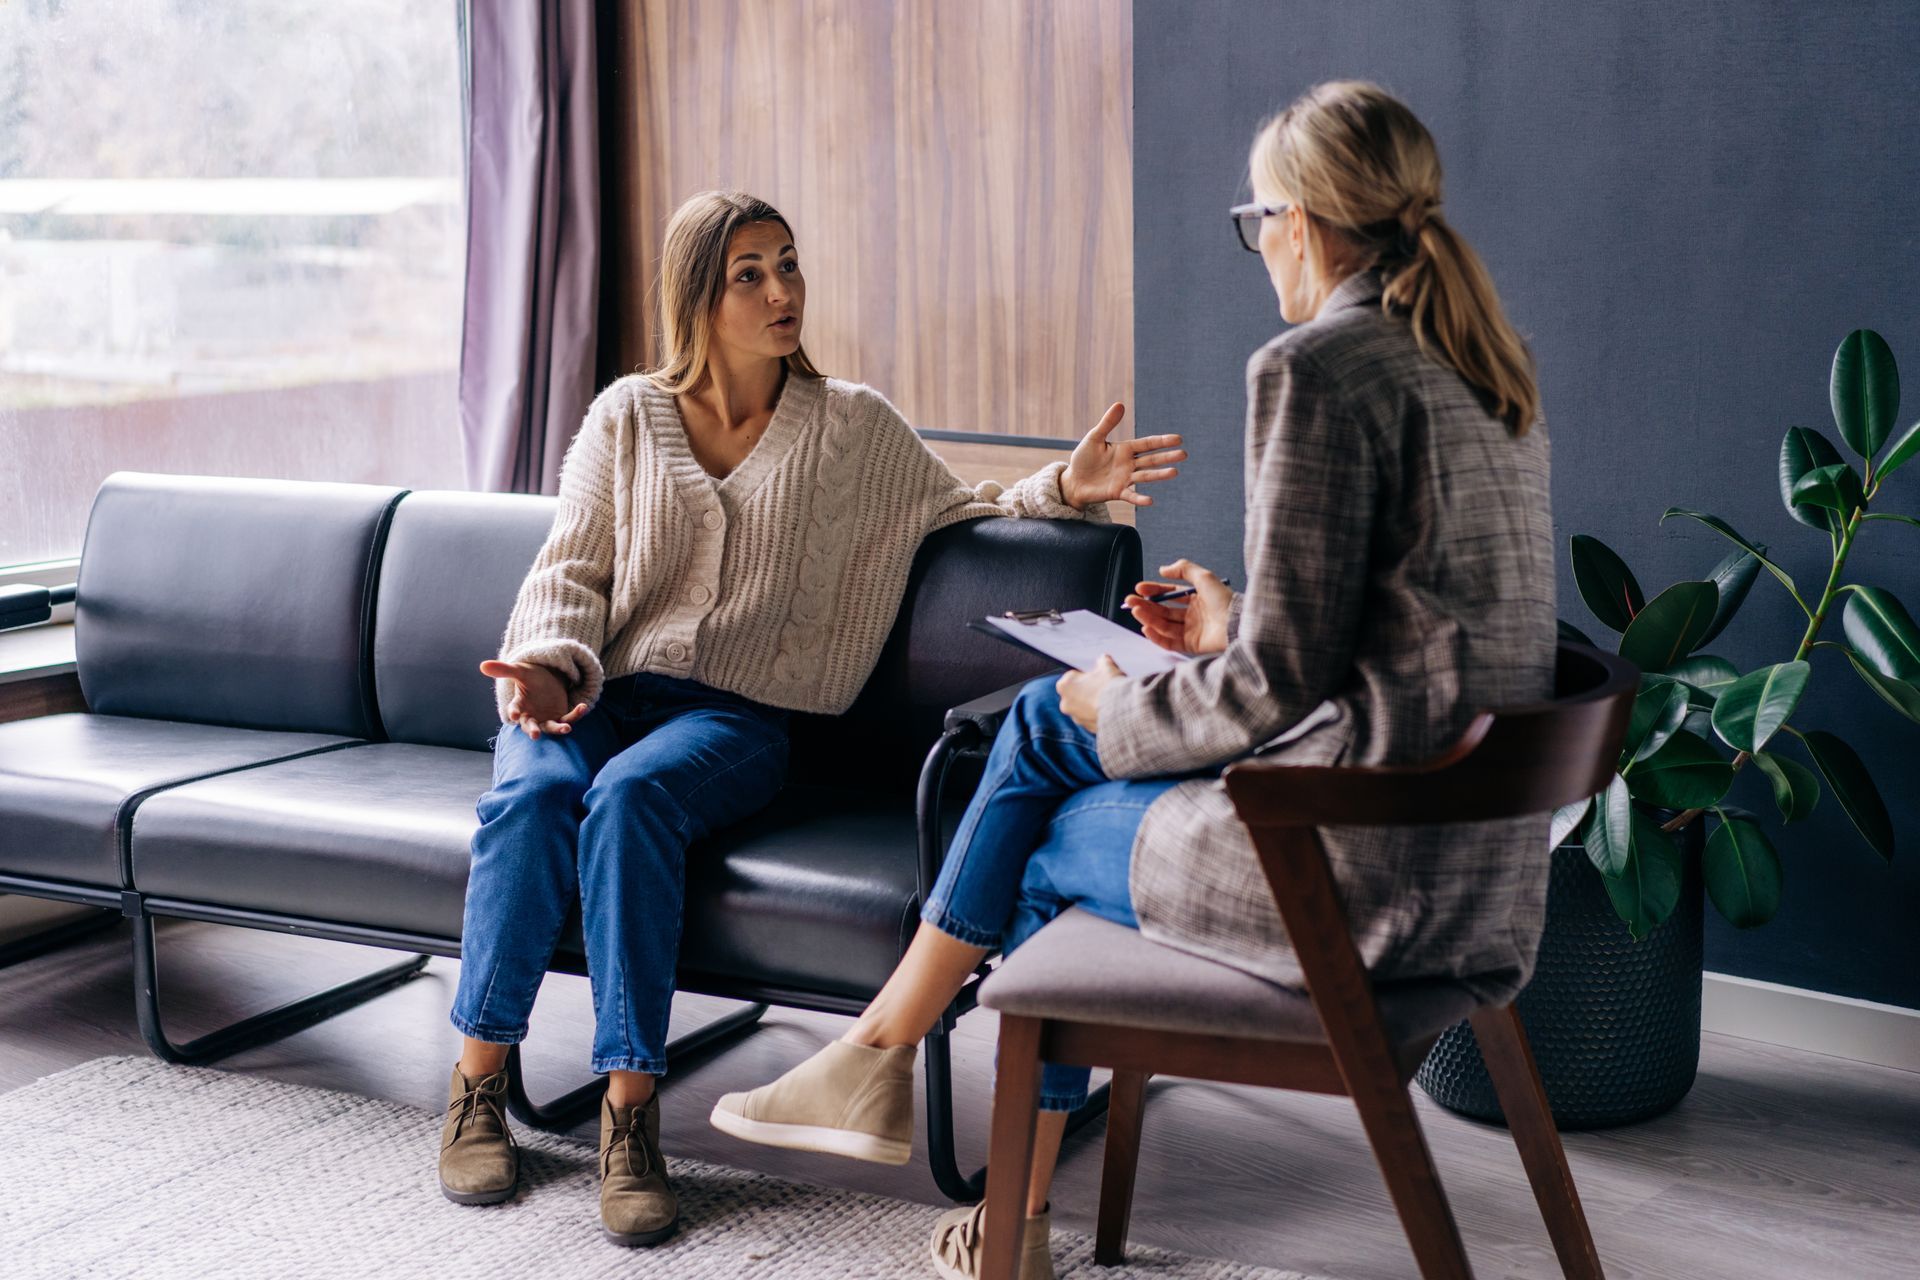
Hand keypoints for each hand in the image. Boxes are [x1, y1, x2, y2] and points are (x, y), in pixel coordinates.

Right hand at [479, 659, 587, 739]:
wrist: (548, 679)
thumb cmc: (531, 677)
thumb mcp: (519, 671)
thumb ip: (504, 670)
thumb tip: (482, 665)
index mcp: (520, 705)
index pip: (514, 710)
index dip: (513, 712)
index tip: (513, 715)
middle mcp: (532, 715)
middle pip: (531, 726)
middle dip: (533, 731)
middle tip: (536, 735)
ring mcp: (547, 718)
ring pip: (552, 727)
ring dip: (559, 728)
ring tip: (567, 728)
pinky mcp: (561, 717)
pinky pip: (569, 718)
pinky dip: (576, 714)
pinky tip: (583, 706)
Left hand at [1056, 654, 1124, 731]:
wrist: (1123, 710)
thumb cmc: (1110, 686)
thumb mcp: (1107, 666)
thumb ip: (1102, 661)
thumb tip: (1103, 660)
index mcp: (1064, 685)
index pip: (1072, 677)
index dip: (1086, 676)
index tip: (1097, 676)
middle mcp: (1065, 703)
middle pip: (1077, 693)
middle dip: (1088, 691)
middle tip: (1103, 687)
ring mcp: (1076, 718)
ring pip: (1084, 708)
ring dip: (1093, 704)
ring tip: (1110, 699)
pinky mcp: (1087, 728)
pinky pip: (1092, 719)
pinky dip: (1099, 715)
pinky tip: (1112, 710)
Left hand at [1060, 402, 1186, 508]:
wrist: (1074, 481)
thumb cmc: (1084, 458)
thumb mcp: (1094, 438)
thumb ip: (1107, 423)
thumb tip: (1120, 404)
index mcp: (1125, 449)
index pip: (1147, 444)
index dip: (1162, 441)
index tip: (1178, 439)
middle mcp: (1129, 464)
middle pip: (1151, 459)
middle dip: (1167, 457)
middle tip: (1184, 454)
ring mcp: (1125, 479)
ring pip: (1145, 476)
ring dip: (1159, 474)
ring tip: (1175, 472)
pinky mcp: (1118, 493)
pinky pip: (1131, 496)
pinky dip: (1140, 498)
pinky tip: (1150, 501)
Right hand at [1124, 558, 1231, 654]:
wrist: (1237, 624)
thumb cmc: (1224, 600)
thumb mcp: (1204, 576)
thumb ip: (1183, 569)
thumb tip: (1163, 569)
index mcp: (1196, 599)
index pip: (1169, 595)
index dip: (1154, 591)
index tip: (1139, 589)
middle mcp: (1192, 615)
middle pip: (1163, 611)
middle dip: (1146, 605)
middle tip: (1130, 602)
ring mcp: (1191, 630)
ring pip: (1163, 625)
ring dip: (1148, 618)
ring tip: (1136, 611)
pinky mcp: (1191, 645)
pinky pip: (1169, 641)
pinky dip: (1156, 636)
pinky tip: (1146, 628)